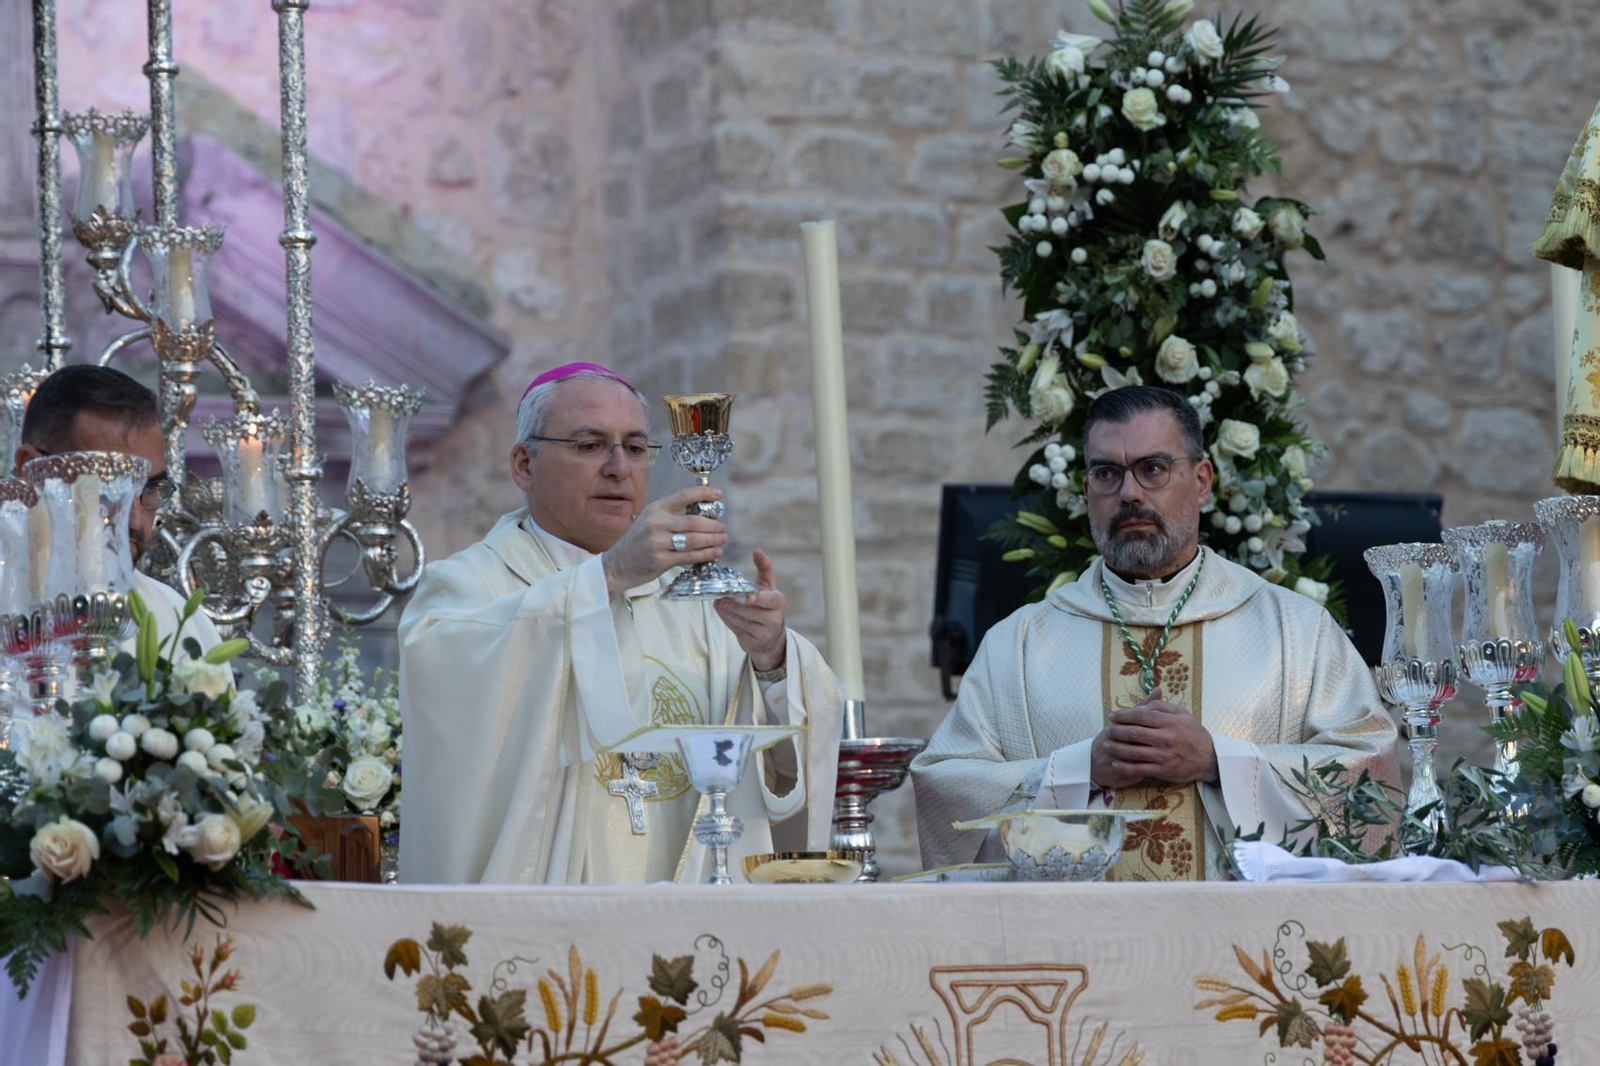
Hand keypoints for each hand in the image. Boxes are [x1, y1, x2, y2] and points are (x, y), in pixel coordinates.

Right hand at [600, 485, 727, 596]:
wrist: (617, 565)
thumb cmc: (637, 542)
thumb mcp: (649, 521)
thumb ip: (670, 516)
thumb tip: (703, 515)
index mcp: (655, 509)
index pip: (683, 496)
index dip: (703, 494)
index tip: (718, 494)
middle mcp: (656, 523)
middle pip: (694, 521)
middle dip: (713, 525)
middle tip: (722, 528)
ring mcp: (658, 542)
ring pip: (694, 540)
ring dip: (713, 540)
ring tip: (723, 539)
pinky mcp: (661, 560)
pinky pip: (690, 556)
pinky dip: (706, 554)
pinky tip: (715, 552)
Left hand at [714, 549, 786, 671]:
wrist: (770, 638)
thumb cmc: (767, 606)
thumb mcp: (768, 587)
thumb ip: (764, 568)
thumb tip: (757, 550)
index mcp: (779, 603)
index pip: (772, 600)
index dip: (761, 598)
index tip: (749, 596)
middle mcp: (775, 619)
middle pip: (752, 612)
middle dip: (735, 606)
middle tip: (721, 600)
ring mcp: (765, 633)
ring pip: (742, 622)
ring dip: (728, 613)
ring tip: (719, 604)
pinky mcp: (754, 643)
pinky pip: (737, 631)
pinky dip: (728, 621)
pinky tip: (723, 613)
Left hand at [1089, 686, 1218, 788]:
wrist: (1209, 758)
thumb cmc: (1193, 733)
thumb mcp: (1182, 714)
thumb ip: (1162, 707)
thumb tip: (1142, 704)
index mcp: (1170, 722)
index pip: (1141, 716)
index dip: (1124, 715)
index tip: (1113, 716)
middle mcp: (1166, 738)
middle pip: (1134, 733)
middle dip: (1117, 730)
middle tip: (1107, 729)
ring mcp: (1164, 756)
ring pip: (1134, 751)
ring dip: (1117, 748)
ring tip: (1106, 744)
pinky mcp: (1163, 771)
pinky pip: (1140, 769)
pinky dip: (1125, 767)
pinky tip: (1116, 763)